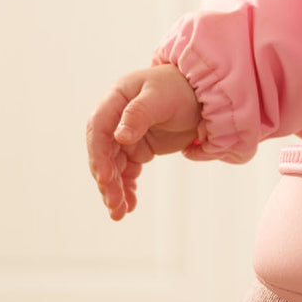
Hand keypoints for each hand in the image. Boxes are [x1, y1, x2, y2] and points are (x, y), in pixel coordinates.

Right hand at [86, 65, 201, 219]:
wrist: (203, 92)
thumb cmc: (180, 88)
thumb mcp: (161, 97)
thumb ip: (139, 114)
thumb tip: (119, 137)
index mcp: (115, 101)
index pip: (98, 130)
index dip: (99, 155)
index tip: (105, 178)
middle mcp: (115, 121)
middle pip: (104, 154)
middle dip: (107, 180)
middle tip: (114, 203)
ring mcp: (125, 137)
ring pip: (114, 167)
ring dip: (115, 189)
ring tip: (119, 213)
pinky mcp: (138, 149)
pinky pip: (127, 172)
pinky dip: (127, 188)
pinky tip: (129, 206)